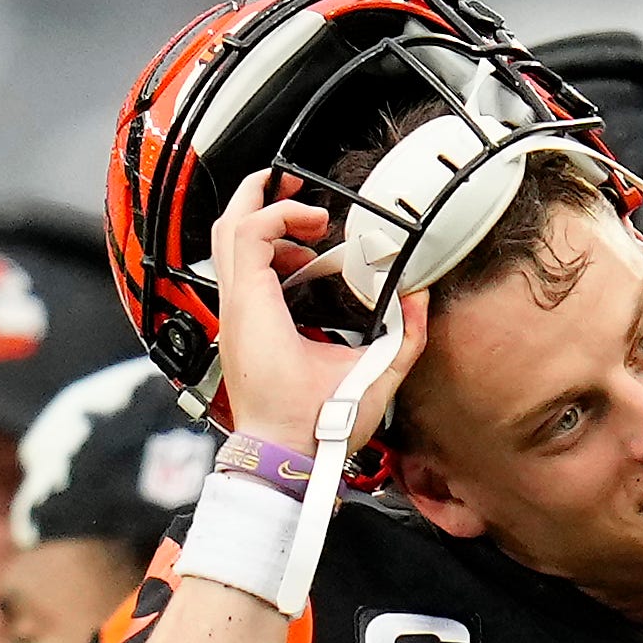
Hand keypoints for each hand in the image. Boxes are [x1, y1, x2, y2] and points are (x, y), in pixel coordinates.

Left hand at [211, 169, 430, 453]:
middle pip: (225, 228)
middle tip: (289, 184)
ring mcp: (232, 322)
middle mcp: (236, 311)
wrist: (281, 459)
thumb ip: (404, 335)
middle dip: (257, 196)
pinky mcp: (238, 334)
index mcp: (257, 311)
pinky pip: (239, 278)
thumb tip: (417, 299)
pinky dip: (262, 260)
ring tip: (301, 233)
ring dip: (263, 231)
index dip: (286, 213)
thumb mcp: (371, 377)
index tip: (321, 223)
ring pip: (227, 252)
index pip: (251, 231)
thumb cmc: (312, 426)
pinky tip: (294, 273)